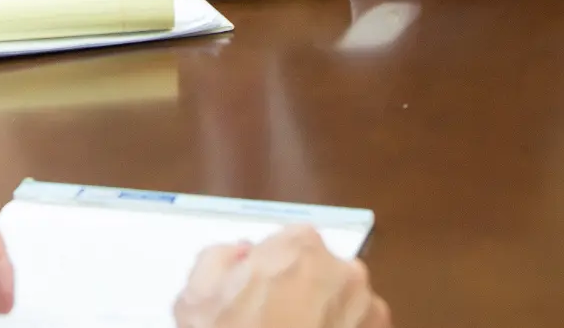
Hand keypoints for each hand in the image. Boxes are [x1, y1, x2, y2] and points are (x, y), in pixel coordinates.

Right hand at [173, 226, 390, 327]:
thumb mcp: (196, 301)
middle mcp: (343, 269)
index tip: (261, 292)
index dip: (272, 270)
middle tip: (277, 323)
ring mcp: (368, 308)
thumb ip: (218, 259)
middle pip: (321, 270)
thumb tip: (239, 254)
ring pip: (343, 302)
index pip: (290, 243)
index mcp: (300, 247)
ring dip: (326, 316)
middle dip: (302, 291)